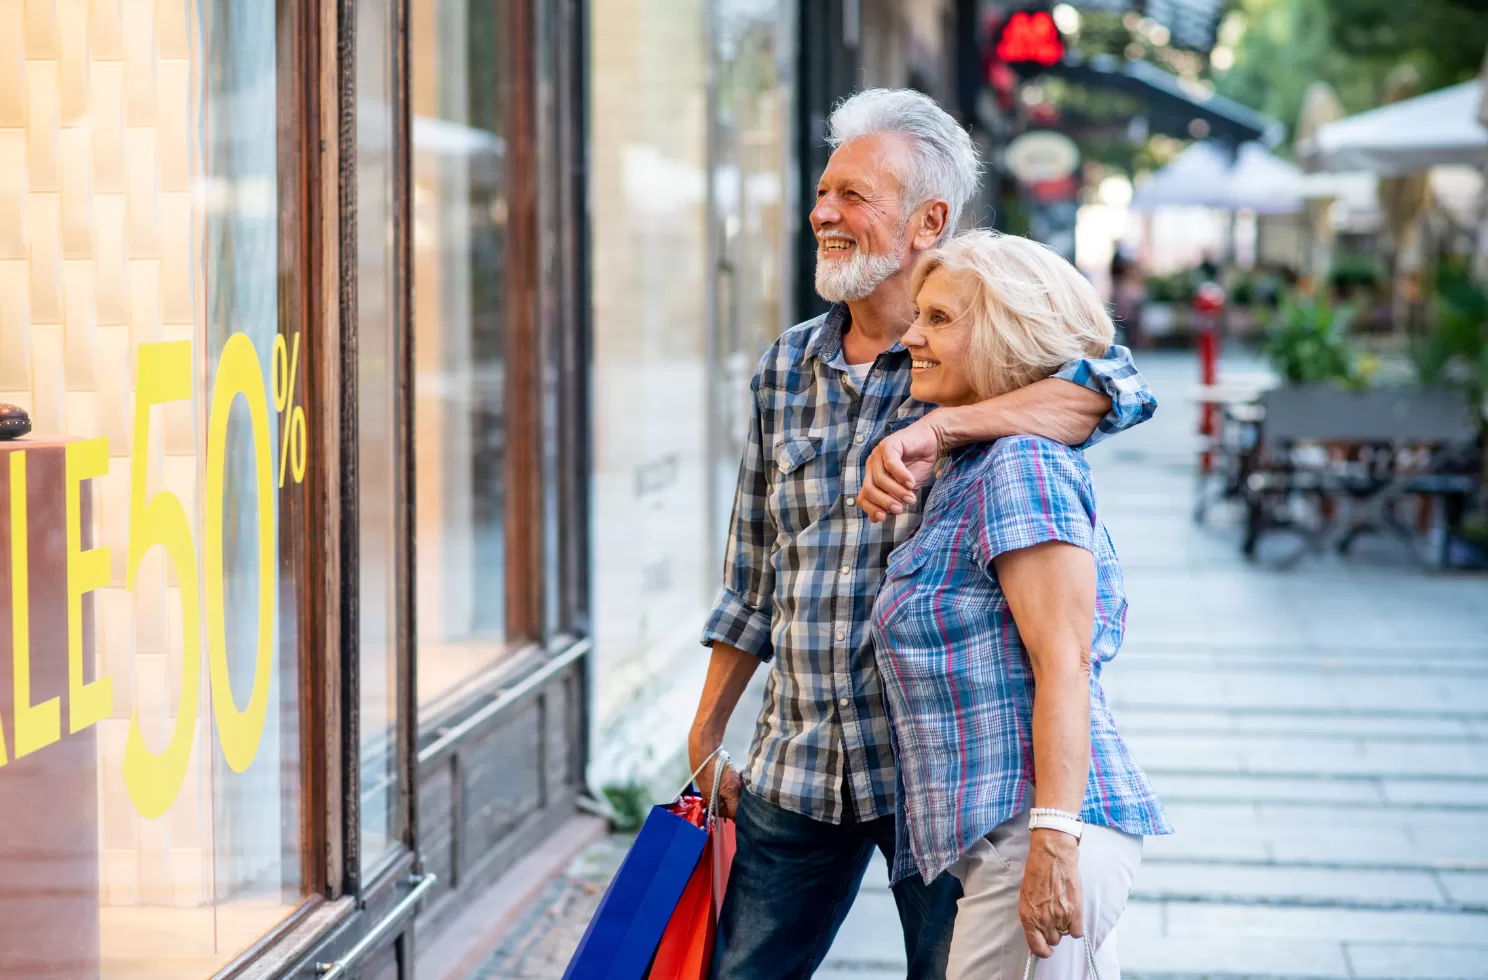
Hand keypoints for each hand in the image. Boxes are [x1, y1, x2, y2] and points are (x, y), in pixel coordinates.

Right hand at [691, 746, 742, 819]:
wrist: (705, 753)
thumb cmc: (718, 774)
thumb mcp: (730, 792)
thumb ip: (735, 808)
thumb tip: (740, 820)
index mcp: (717, 808)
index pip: (735, 815)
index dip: (744, 807)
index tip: (750, 798)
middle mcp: (715, 802)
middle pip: (734, 803)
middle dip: (742, 795)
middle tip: (746, 786)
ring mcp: (715, 790)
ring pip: (733, 793)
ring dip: (740, 786)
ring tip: (743, 777)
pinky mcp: (717, 780)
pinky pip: (730, 784)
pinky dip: (736, 779)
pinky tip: (739, 773)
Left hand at [858, 415, 944, 522]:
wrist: (931, 442)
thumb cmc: (917, 465)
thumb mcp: (904, 489)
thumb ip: (892, 501)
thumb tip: (876, 519)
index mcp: (872, 477)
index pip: (862, 497)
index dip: (871, 509)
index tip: (884, 518)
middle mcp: (871, 466)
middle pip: (869, 489)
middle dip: (884, 502)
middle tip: (900, 509)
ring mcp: (878, 454)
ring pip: (879, 478)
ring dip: (896, 491)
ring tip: (911, 497)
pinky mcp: (889, 444)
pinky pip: (891, 464)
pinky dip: (901, 476)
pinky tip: (911, 483)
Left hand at [1019, 829, 1083, 957]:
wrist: (1052, 856)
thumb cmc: (1037, 871)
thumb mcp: (1026, 895)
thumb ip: (1032, 915)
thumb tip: (1037, 929)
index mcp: (1028, 916)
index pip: (1035, 946)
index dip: (1042, 951)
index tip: (1046, 950)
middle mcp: (1043, 919)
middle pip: (1052, 940)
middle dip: (1053, 932)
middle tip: (1054, 917)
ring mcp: (1060, 916)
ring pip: (1064, 935)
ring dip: (1064, 926)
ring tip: (1062, 909)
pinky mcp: (1074, 911)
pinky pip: (1077, 931)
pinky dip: (1076, 926)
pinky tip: (1072, 914)